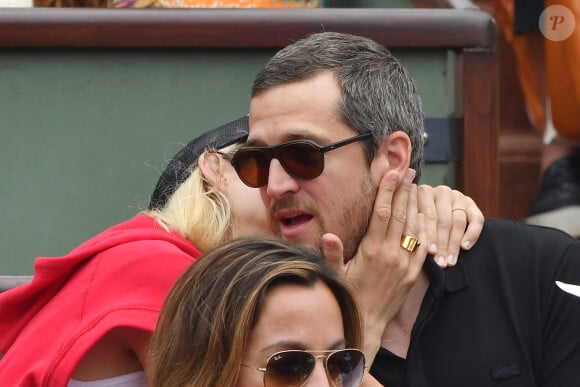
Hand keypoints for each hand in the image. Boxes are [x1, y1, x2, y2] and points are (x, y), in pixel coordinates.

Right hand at [322, 168, 427, 364]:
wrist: (367, 323)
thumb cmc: (346, 295)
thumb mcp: (334, 274)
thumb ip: (332, 254)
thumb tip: (327, 235)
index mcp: (372, 251)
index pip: (382, 214)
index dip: (388, 191)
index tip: (392, 173)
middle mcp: (391, 254)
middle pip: (401, 215)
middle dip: (404, 190)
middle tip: (409, 171)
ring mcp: (405, 264)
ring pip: (415, 227)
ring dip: (415, 205)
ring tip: (417, 186)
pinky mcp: (413, 273)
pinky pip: (423, 245)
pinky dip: (425, 228)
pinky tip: (424, 215)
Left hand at [417, 184, 483, 267]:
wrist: (436, 214)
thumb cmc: (419, 223)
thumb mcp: (414, 222)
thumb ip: (415, 229)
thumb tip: (419, 249)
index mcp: (424, 192)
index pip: (429, 215)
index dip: (430, 234)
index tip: (430, 252)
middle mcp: (441, 192)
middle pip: (444, 220)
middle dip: (442, 243)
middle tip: (441, 261)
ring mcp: (457, 196)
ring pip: (459, 221)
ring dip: (454, 244)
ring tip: (450, 261)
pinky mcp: (471, 204)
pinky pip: (477, 219)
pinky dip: (472, 234)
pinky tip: (465, 247)